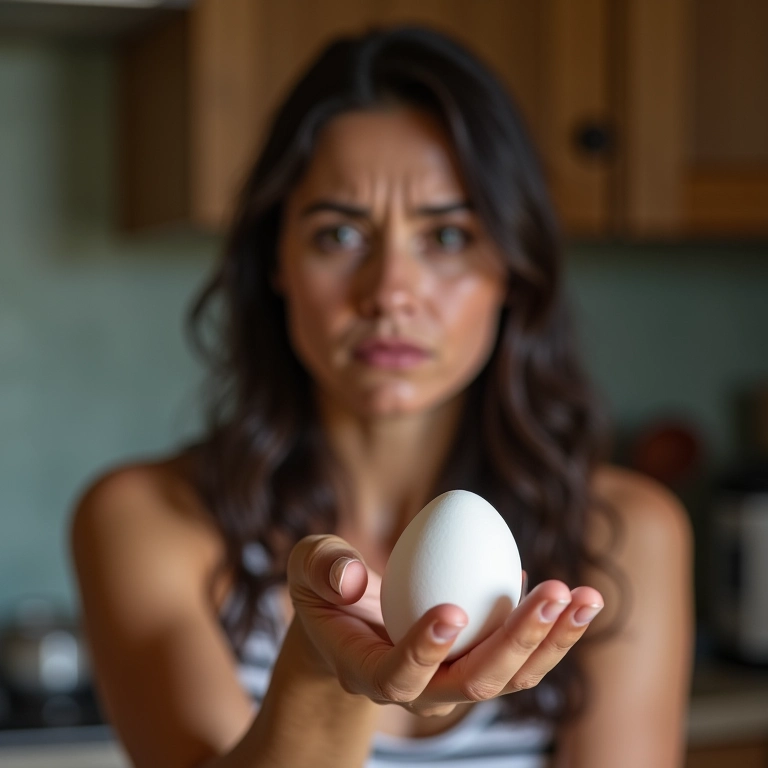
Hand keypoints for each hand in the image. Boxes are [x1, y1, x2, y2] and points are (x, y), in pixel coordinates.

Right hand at [287, 534, 602, 716]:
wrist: (346, 622)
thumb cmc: (324, 590)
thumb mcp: (308, 567)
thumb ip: (322, 567)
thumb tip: (352, 577)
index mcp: (366, 670)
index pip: (397, 676)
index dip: (424, 650)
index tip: (453, 610)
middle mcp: (416, 690)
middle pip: (472, 684)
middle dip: (517, 642)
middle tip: (552, 592)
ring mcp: (451, 681)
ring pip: (509, 680)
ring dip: (552, 641)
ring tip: (588, 597)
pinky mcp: (476, 665)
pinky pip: (520, 660)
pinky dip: (549, 631)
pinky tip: (567, 595)